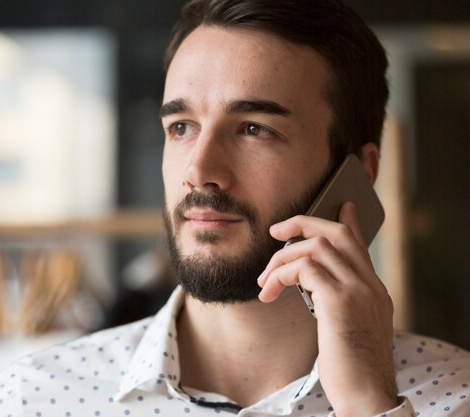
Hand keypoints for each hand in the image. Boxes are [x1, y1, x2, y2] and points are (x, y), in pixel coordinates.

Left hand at [257, 202, 398, 416]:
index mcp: (373, 290)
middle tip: (275, 231)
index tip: (338, 205)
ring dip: (280, 259)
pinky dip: (281, 274)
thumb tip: (314, 286)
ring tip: (264, 282)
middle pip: (336, 234)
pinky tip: (271, 292)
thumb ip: (337, 301)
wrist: (366, 395)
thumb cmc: (351, 368)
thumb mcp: (348, 327)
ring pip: (314, 247)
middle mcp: (369, 285)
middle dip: (302, 223)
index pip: (358, 244)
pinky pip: (304, 268)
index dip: (346, 220)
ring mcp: (357, 291)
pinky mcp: (340, 302)